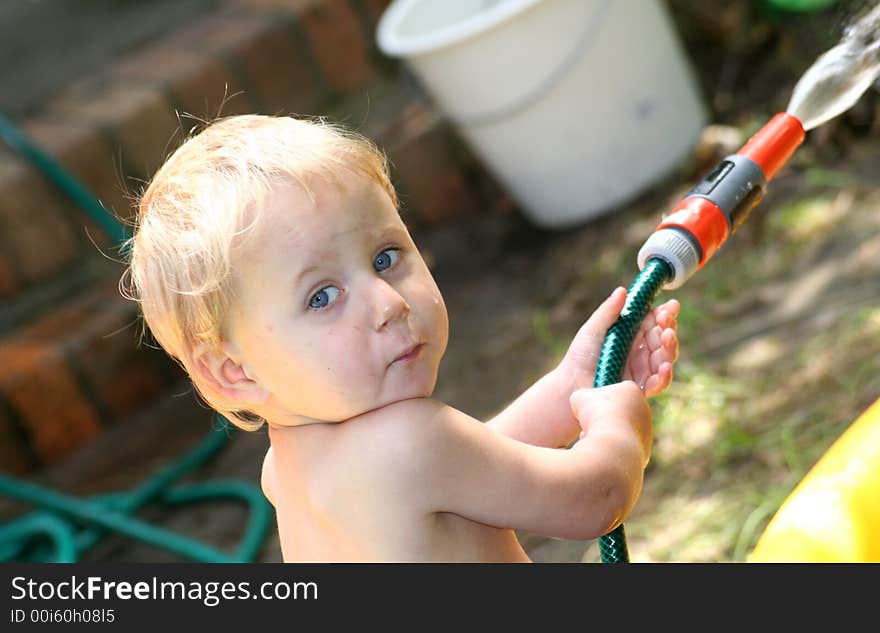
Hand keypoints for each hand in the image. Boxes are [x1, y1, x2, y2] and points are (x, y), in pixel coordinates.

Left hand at [559, 287, 679, 397]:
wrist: (571, 384)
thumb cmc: (580, 356)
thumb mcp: (593, 329)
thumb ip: (608, 311)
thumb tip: (622, 290)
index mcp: (632, 334)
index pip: (655, 321)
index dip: (665, 313)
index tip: (671, 305)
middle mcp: (641, 351)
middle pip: (663, 337)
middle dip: (669, 326)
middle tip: (665, 320)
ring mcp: (643, 369)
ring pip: (665, 357)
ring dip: (670, 346)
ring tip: (668, 336)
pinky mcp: (642, 389)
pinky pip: (660, 383)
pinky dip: (665, 375)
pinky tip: (664, 366)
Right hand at [569, 382, 652, 467]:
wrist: (612, 445)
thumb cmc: (597, 415)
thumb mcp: (580, 398)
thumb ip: (583, 397)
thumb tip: (581, 404)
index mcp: (633, 391)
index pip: (618, 390)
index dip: (602, 397)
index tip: (592, 403)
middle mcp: (644, 410)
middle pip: (619, 411)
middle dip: (603, 417)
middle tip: (590, 421)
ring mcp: (646, 431)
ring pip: (621, 430)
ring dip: (605, 433)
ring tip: (592, 437)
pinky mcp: (644, 450)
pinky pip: (624, 447)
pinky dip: (612, 448)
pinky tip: (600, 449)